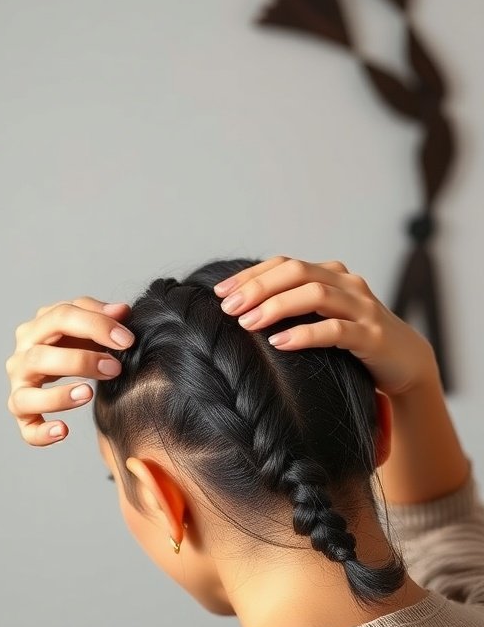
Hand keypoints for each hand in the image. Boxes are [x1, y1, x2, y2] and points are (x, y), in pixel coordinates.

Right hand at [6, 297, 134, 445]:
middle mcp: (21, 357)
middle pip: (40, 356)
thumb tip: (122, 311)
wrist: (58, 372)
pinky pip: (27, 428)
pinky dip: (41, 433)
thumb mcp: (87, 327)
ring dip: (58, 397)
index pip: (60, 317)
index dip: (95, 325)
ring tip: (88, 394)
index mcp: (36, 329)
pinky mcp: (23, 415)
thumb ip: (102, 317)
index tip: (127, 340)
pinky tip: (64, 431)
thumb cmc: (74, 344)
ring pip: (27, 395)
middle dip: (80, 361)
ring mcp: (19, 387)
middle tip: (115, 368)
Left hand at [213, 256, 437, 397]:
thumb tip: (242, 313)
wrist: (407, 362)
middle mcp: (347, 284)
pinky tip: (278, 343)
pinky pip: (335, 330)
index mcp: (332, 275)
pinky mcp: (372, 336)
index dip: (251, 275)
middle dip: (258, 287)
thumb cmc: (355, 341)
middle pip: (297, 272)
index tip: (220, 292)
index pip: (285, 263)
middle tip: (228, 308)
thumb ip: (294, 309)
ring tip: (247, 323)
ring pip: (315, 294)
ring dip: (276, 306)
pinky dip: (304, 334)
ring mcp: (362, 308)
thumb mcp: (323, 318)